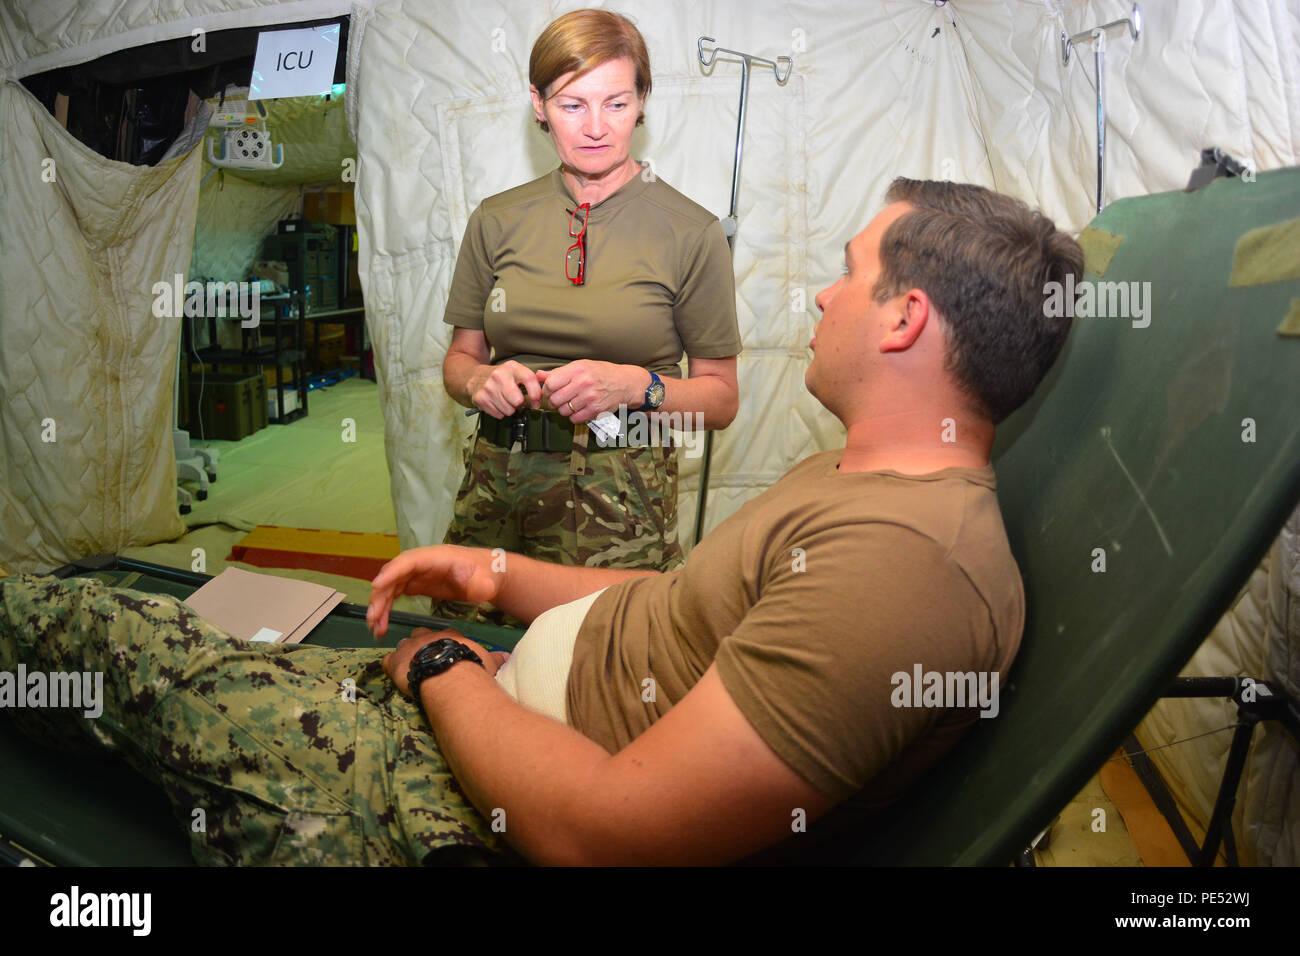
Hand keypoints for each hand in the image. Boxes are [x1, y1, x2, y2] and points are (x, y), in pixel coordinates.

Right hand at [367, 546, 501, 637]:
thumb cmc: (488, 574)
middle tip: (373, 619)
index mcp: (436, 557)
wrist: (490, 575)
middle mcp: (422, 563)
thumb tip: (480, 589)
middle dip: (380, 596)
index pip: (408, 562)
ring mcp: (418, 574)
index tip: (376, 587)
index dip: (392, 574)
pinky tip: (382, 624)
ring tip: (375, 628)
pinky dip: (387, 608)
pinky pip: (396, 594)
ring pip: (392, 587)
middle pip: (394, 576)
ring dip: (380, 606)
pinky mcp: (418, 584)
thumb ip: (481, 585)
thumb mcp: (486, 580)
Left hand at [383, 627, 509, 695]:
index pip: (445, 634)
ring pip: (403, 646)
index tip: (448, 654)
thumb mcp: (488, 661)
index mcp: (451, 634)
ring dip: (407, 656)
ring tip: (412, 670)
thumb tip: (508, 656)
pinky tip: (395, 676)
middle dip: (423, 645)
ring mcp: (409, 647)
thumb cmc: (472, 668)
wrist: (450, 678)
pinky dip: (390, 667)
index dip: (445, 644)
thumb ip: (496, 658)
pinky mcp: (395, 662)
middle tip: (429, 661)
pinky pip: (387, 661)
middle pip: (422, 635)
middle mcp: (429, 635)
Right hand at [466, 360, 541, 418]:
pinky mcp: (480, 398)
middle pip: (517, 401)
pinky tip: (497, 403)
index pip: (529, 379)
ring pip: (508, 410)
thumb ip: (531, 381)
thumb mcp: (516, 372)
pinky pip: (498, 414)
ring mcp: (488, 387)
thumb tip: (542, 396)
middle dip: (519, 404)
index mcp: (512, 368)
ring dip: (509, 409)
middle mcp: (499, 376)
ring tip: (505, 400)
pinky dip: (500, 412)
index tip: (536, 402)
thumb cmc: (501, 377)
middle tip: (516, 400)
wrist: (475, 377)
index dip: (536, 394)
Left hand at [536, 361, 649, 423]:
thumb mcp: (580, 366)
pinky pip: (575, 419)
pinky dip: (574, 417)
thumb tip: (538, 375)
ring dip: (563, 410)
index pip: (550, 383)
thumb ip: (558, 372)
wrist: (625, 383)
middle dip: (552, 403)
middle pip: (555, 399)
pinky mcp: (595, 410)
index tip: (548, 392)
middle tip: (556, 401)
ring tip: (570, 404)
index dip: (545, 390)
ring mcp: (589, 397)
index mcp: (577, 370)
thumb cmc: (601, 373)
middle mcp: (583, 383)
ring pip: (563, 411)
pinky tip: (579, 410)